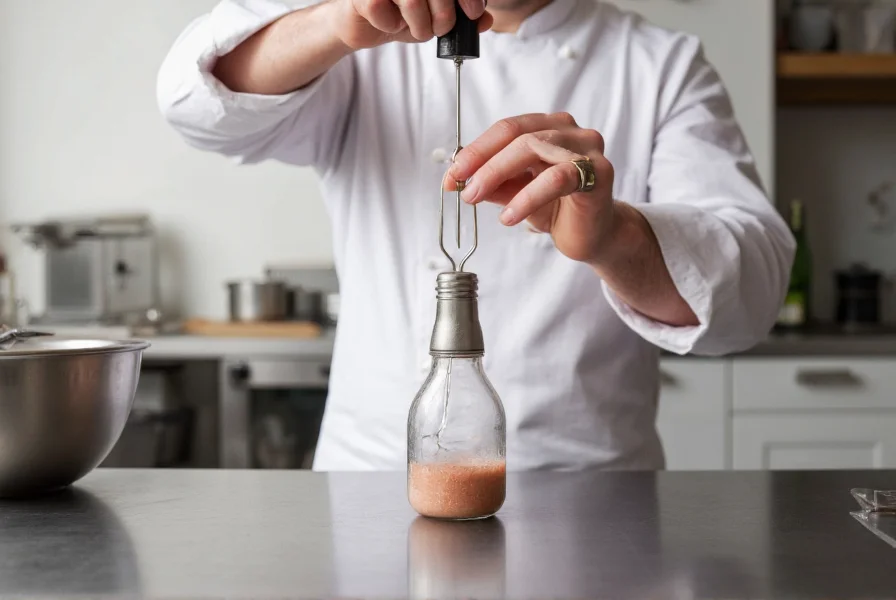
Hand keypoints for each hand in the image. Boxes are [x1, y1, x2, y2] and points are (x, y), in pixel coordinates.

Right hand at [332, 0, 492, 49]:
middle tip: (439, 29)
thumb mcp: (432, 18)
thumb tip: (485, 20)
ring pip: (412, 1)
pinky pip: (383, 10)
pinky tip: (389, 23)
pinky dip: (391, 25)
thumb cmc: (397, 15)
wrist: (359, 23)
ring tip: (416, 30)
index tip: (473, 12)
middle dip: (444, 17)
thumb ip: (460, 18)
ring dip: (419, 26)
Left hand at [445, 113, 616, 263]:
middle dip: (483, 161)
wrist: (593, 236)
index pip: (506, 129)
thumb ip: (491, 184)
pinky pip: (557, 178)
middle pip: (518, 134)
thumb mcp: (514, 194)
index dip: (475, 151)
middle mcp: (569, 131)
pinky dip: (527, 197)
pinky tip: (509, 216)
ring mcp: (586, 148)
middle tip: (462, 188)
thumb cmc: (557, 210)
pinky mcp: (599, 173)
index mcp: (548, 127)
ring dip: (497, 174)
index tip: (452, 174)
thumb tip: (457, 179)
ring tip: (476, 199)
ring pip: (534, 148)